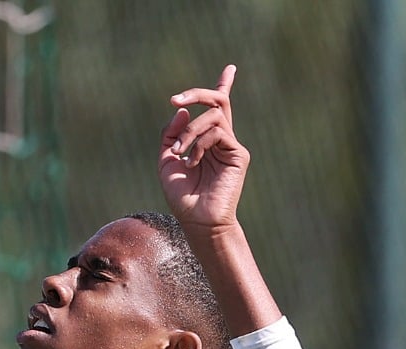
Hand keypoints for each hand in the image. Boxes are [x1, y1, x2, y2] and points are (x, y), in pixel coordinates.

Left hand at [158, 65, 249, 233]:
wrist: (197, 221)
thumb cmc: (182, 197)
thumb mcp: (166, 161)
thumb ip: (171, 135)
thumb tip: (181, 110)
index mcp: (207, 141)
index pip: (218, 108)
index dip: (223, 86)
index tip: (230, 69)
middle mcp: (222, 140)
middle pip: (217, 101)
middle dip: (196, 93)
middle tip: (174, 99)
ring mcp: (231, 146)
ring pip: (212, 116)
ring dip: (189, 131)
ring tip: (179, 153)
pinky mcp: (239, 155)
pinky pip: (218, 132)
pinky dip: (199, 143)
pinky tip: (192, 162)